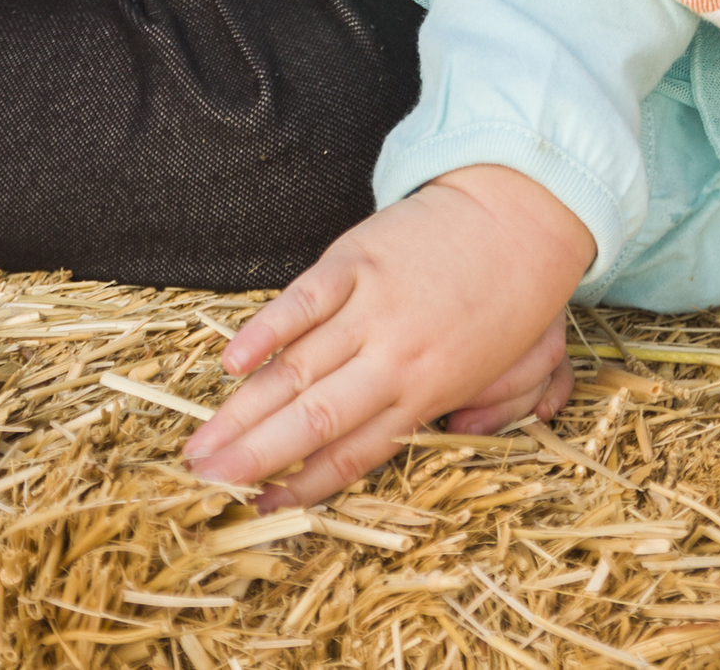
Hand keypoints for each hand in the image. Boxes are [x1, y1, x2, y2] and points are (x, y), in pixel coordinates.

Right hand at [180, 165, 590, 508]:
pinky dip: (266, 330)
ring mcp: (372, 306)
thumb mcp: (516, 368)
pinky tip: (232, 362)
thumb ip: (490, 411)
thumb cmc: (518, 294)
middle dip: (253, 457)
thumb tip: (455, 436)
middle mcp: (395, 356)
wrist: (521, 212)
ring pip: (296, 368)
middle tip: (202, 484)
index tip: (257, 507)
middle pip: (314, 419)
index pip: (354, 453)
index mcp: (429, 391)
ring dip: (243, 410)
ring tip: (198, 445)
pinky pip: (303, 300)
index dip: (302, 486)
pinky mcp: (357, 259)